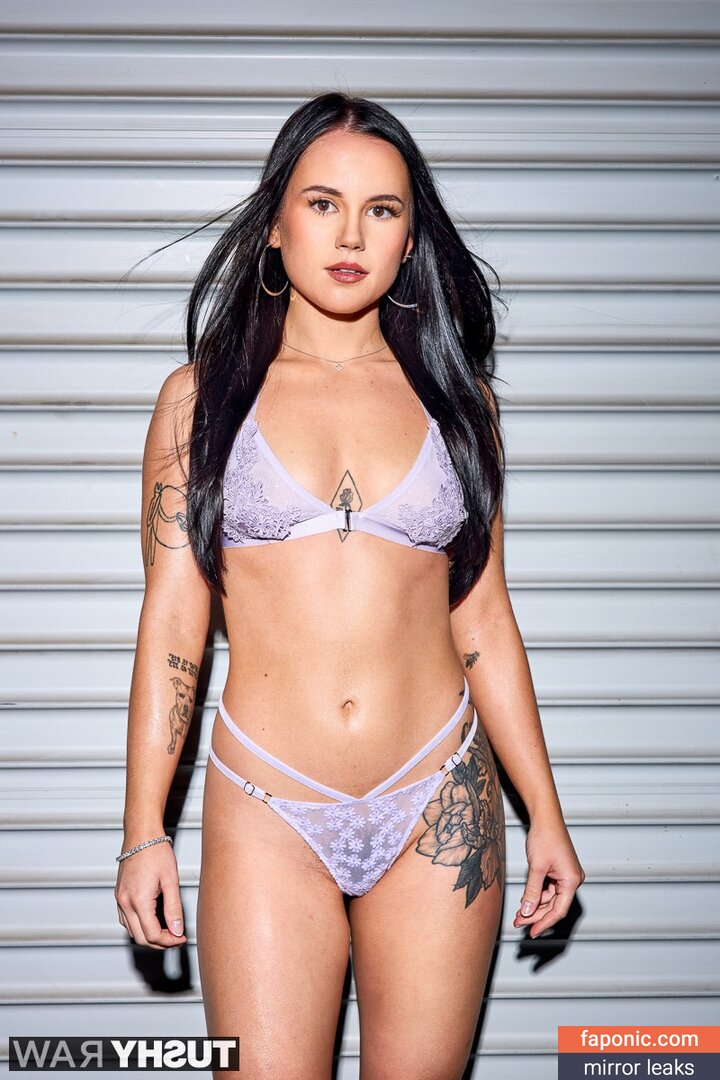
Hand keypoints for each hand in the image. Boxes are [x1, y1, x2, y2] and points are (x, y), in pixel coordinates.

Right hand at [115, 839, 186, 949]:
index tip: (182, 937)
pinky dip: (139, 925)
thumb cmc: (156, 852)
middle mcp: (125, 903)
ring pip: (131, 931)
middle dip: (160, 942)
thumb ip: (174, 908)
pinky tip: (153, 919)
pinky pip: (126, 919)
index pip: (153, 935)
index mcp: (139, 900)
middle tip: (176, 937)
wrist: (141, 835)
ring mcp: (120, 899)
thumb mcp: (171, 880)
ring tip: (167, 929)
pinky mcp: (119, 895)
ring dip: (148, 935)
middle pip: (140, 938)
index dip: (169, 941)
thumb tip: (177, 930)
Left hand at [513, 818, 584, 937]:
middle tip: (519, 922)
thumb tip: (527, 911)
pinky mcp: (558, 871)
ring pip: (549, 899)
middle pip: (553, 906)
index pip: (558, 910)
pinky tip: (525, 901)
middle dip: (536, 915)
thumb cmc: (545, 837)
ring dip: (534, 906)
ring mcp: (566, 876)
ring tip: (519, 914)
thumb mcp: (536, 867)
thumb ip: (531, 891)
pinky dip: (536, 895)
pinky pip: (548, 889)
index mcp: (572, 880)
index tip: (532, 932)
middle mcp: (572, 880)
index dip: (544, 923)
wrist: (545, 817)